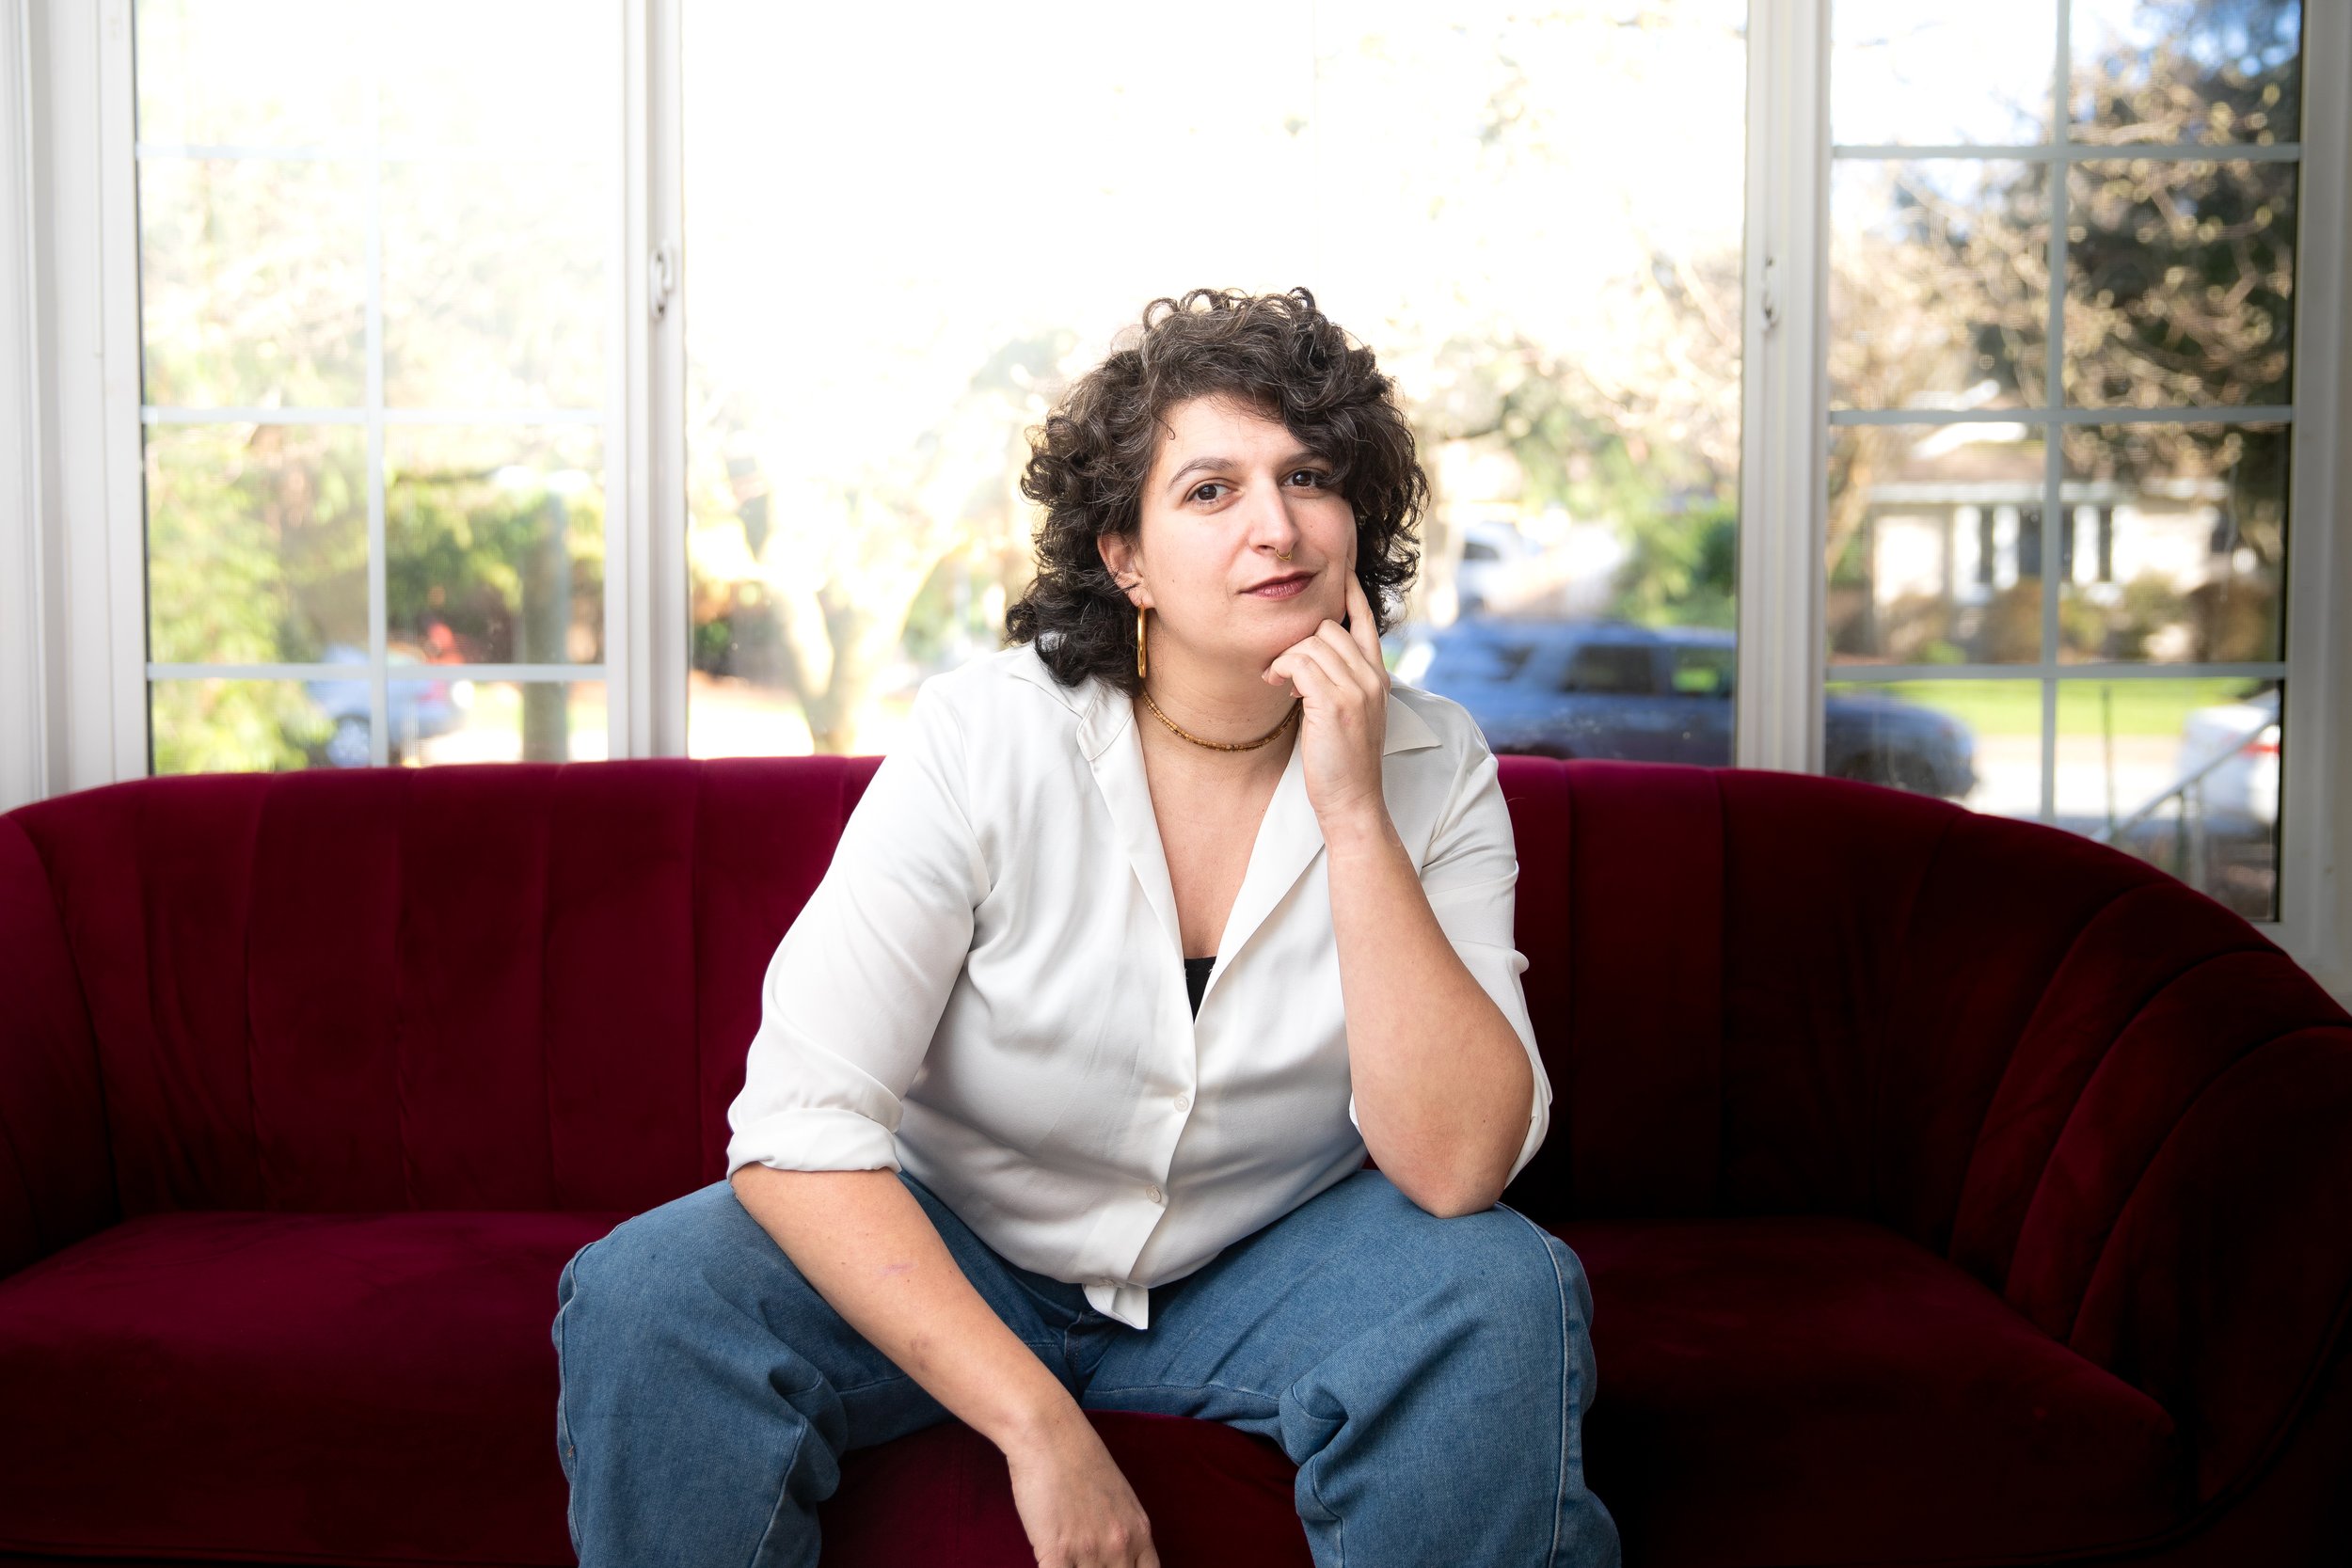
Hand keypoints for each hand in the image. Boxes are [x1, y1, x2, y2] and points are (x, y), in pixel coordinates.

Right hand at [1003, 1406, 1160, 1567]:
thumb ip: (1123, 1531)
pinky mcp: (1057, 1552)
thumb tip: (1119, 1558)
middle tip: (1087, 1563)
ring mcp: (1090, 1551)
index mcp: (1140, 1533)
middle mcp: (1120, 1546)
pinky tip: (1050, 1562)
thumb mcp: (1119, 1498)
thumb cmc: (1080, 1459)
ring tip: (1069, 1560)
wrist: (1050, 1435)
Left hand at [1262, 566, 1390, 833]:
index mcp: (1377, 678)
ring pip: (1312, 642)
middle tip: (1282, 668)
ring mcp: (1356, 689)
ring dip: (1286, 658)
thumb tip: (1310, 660)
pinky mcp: (1334, 703)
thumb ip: (1340, 684)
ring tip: (1277, 680)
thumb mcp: (1350, 715)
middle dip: (1299, 641)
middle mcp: (1371, 678)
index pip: (1366, 622)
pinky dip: (1282, 669)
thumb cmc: (1343, 763)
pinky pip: (1300, 662)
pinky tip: (1276, 684)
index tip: (1341, 574)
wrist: (1352, 801)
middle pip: (1328, 627)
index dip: (1351, 595)